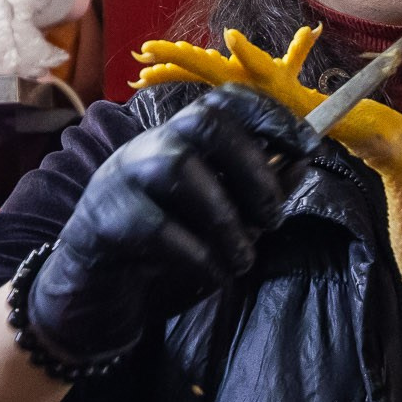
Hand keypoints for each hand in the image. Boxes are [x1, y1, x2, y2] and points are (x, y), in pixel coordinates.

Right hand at [24, 86, 310, 367]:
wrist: (91, 299)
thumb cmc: (160, 258)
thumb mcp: (218, 225)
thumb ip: (254, 197)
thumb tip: (301, 164)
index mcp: (178, 142)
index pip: (226, 102)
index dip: (272, 116)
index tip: (310, 147)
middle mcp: (148, 147)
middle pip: (205, 121)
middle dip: (253, 167)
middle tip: (272, 217)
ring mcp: (120, 179)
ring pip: (179, 167)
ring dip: (226, 219)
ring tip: (241, 259)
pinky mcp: (103, 221)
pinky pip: (157, 226)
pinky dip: (197, 255)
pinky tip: (211, 275)